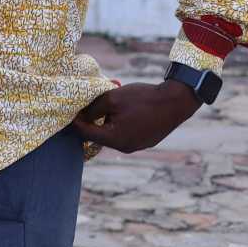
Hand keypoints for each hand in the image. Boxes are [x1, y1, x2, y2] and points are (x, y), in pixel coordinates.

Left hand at [72, 80, 199, 153]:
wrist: (176, 101)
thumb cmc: (143, 98)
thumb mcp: (111, 98)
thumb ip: (92, 109)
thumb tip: (80, 116)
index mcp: (115, 139)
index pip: (86, 134)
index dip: (76, 121)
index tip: (71, 110)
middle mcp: (125, 147)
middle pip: (98, 136)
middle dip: (91, 121)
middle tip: (87, 106)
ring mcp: (137, 146)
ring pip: (112, 135)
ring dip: (105, 122)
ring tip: (107, 105)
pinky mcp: (145, 141)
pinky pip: (125, 134)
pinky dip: (119, 124)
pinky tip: (121, 111)